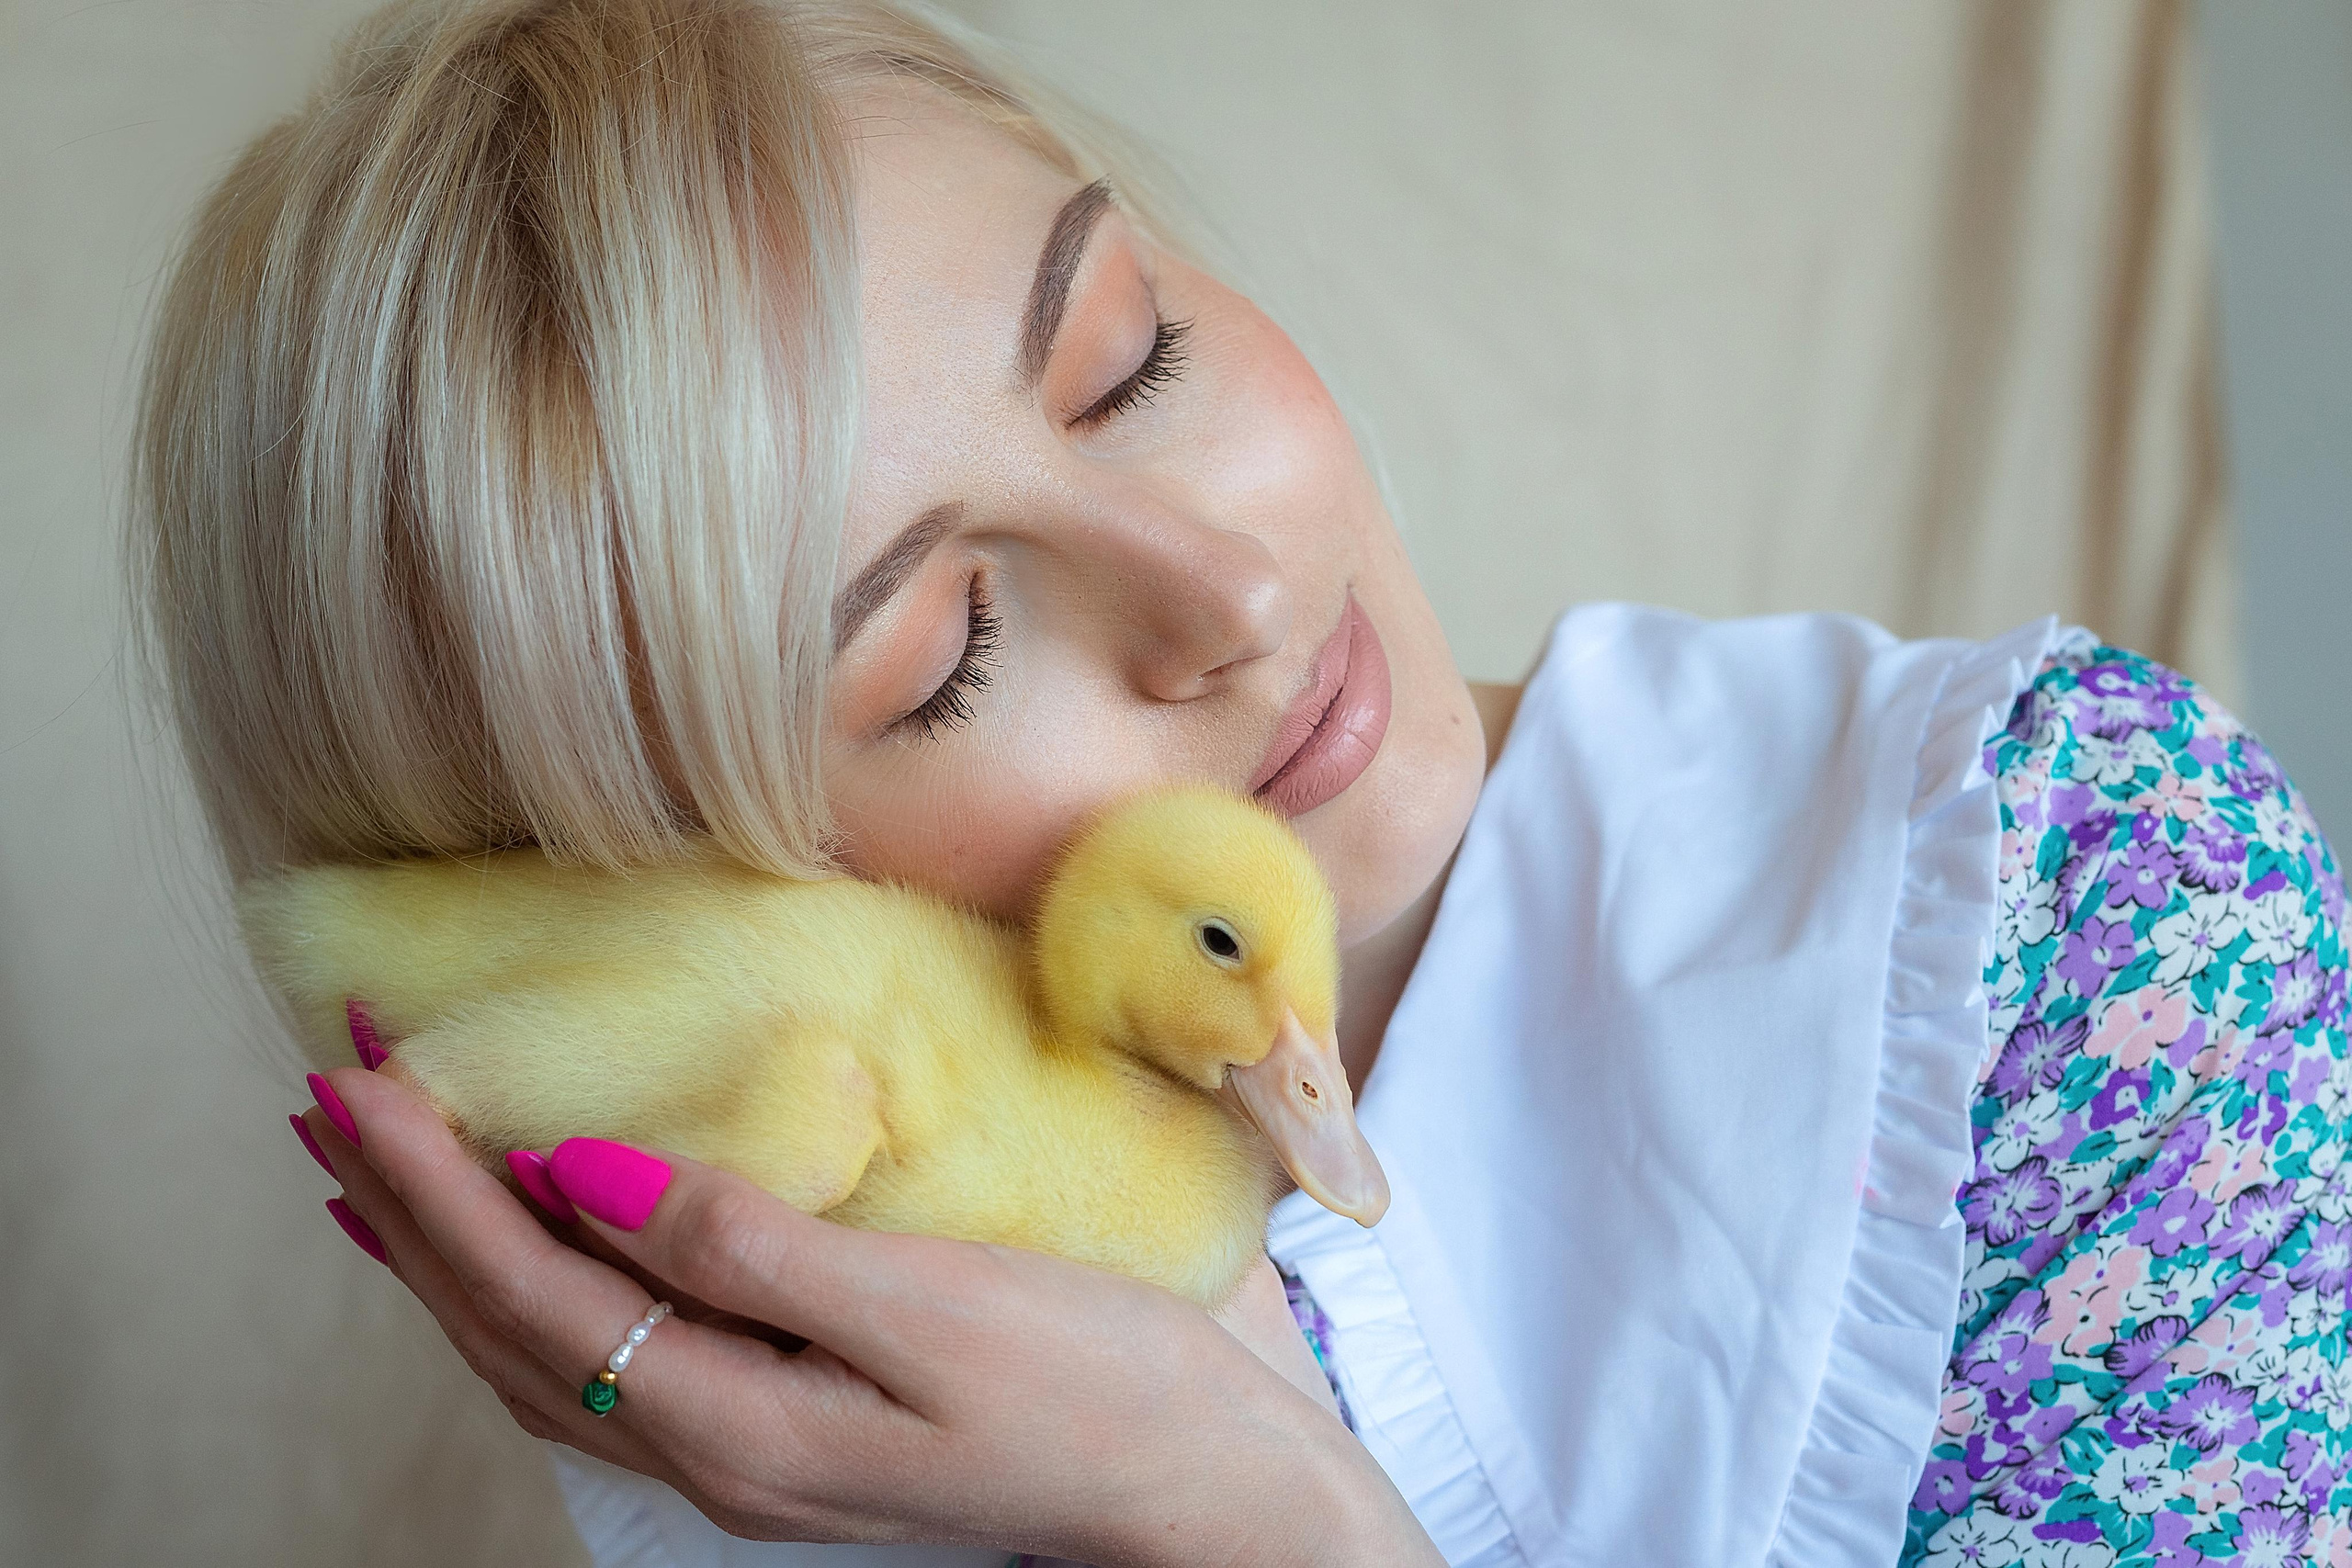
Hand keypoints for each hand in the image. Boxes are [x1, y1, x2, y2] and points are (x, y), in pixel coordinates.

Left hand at [297, 1067, 1440, 1567]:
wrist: (1197, 1486)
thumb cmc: (1092, 1385)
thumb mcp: (930, 1306)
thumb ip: (750, 1248)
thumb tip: (590, 1179)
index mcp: (739, 1421)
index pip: (534, 1293)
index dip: (437, 1187)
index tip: (368, 1073)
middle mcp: (718, 1451)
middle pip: (511, 1329)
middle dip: (409, 1211)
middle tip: (330, 1091)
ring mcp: (751, 1450)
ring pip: (547, 1354)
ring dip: (450, 1255)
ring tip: (377, 1170)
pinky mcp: (789, 1425)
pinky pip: (610, 1358)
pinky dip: (533, 1293)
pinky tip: (529, 1251)